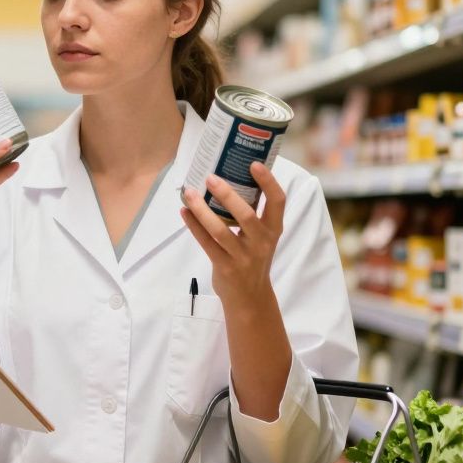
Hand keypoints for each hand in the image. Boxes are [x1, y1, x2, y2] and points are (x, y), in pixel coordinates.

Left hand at [180, 162, 284, 312]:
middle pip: (246, 215)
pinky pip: (206, 243)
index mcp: (273, 230)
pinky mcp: (225, 267)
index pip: (278, 202)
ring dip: (202, 209)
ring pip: (220, 230)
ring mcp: (243, 257)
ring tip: (189, 193)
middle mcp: (261, 242)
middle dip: (227, 194)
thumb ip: (253, 215)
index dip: (268, 182)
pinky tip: (184, 212)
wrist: (250, 298)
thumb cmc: (253, 258)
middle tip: (210, 177)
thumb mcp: (261, 238)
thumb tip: (230, 180)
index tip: (254, 164)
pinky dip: (193, 225)